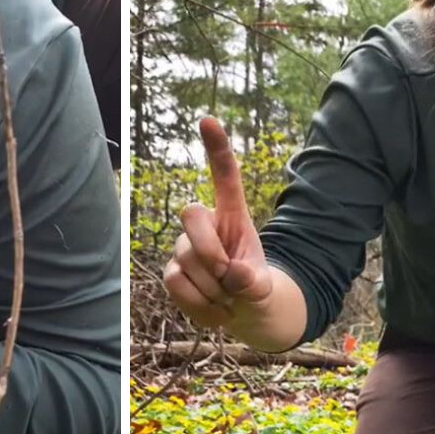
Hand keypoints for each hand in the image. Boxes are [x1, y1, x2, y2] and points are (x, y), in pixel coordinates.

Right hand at [163, 116, 273, 328]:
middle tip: (228, 277)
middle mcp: (204, 225)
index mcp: (232, 216)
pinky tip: (213, 307)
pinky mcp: (172, 272)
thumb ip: (253, 282)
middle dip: (210, 250)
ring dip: (213, 288)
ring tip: (227, 297)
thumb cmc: (252, 288)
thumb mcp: (262, 287)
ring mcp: (184, 247)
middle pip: (190, 215)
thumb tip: (235, 276)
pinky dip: (200, 304)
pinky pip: (177, 284)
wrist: (240, 312)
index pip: (225, 177)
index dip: (216, 149)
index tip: (208, 120)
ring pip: (186, 259)